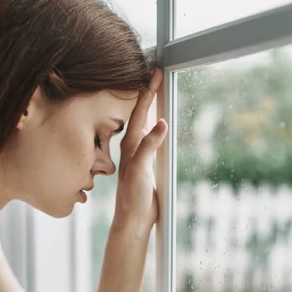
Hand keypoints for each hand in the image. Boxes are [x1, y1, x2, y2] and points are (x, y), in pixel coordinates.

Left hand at [114, 68, 167, 230]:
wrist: (132, 219)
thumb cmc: (132, 197)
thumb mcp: (140, 171)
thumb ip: (148, 147)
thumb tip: (161, 123)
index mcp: (131, 144)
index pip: (140, 111)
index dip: (148, 91)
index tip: (155, 72)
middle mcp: (133, 145)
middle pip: (142, 112)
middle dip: (149, 92)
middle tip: (156, 72)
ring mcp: (139, 153)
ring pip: (145, 122)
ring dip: (150, 105)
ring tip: (156, 89)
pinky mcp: (146, 162)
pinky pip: (151, 135)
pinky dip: (155, 123)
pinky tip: (158, 122)